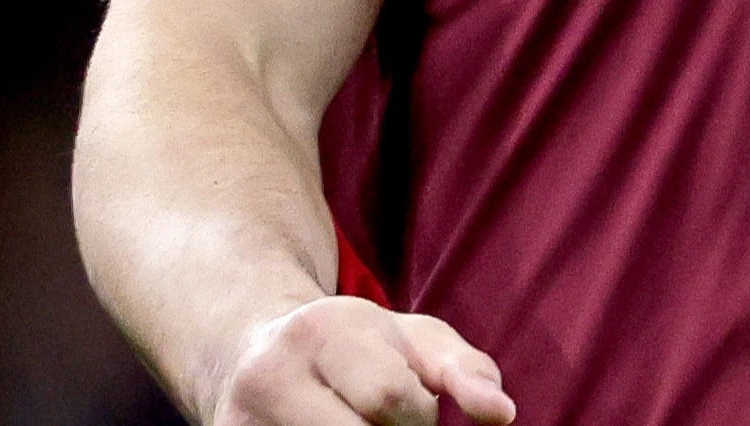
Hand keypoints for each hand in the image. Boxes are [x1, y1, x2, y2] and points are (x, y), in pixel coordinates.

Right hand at [214, 296, 514, 424]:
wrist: (248, 356)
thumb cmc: (353, 351)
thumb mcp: (412, 341)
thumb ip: (465, 371)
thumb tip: (501, 415)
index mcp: (321, 333)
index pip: (388, 398)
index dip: (416, 416)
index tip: (409, 408)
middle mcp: (269, 379)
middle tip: (387, 424)